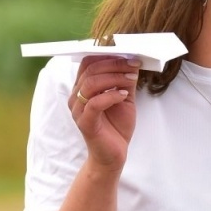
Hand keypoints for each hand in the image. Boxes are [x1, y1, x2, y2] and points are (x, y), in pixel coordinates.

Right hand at [68, 56, 139, 170]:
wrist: (114, 155)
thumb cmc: (117, 126)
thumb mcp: (124, 98)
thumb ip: (125, 80)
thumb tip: (133, 61)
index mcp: (83, 88)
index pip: (88, 63)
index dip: (107, 56)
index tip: (128, 56)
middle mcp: (76, 97)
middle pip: (90, 70)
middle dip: (114, 65)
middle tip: (133, 66)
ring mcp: (78, 110)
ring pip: (91, 84)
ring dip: (114, 78)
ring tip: (131, 79)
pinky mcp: (85, 123)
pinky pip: (94, 103)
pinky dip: (111, 95)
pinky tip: (123, 95)